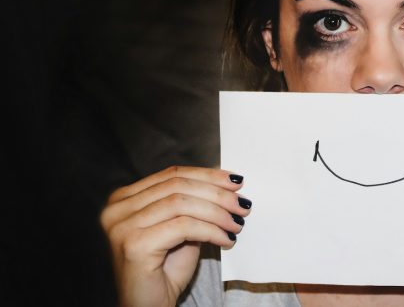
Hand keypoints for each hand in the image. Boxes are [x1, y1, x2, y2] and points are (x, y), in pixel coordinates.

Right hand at [100, 166, 250, 306]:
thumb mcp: (181, 229)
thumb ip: (193, 205)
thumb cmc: (164, 272)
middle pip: (177, 186)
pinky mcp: (134, 244)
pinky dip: (211, 230)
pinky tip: (226, 239)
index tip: (236, 181)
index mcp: (124, 199)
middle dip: (217, 193)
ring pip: (182, 204)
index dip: (208, 175)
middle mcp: (117, 209)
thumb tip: (226, 184)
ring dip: (218, 213)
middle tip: (243, 205)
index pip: (172, 175)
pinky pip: (184, 227)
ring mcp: (122, 226)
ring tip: (237, 224)